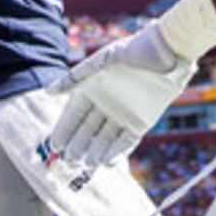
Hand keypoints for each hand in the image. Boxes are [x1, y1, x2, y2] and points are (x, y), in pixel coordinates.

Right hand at [43, 21, 200, 170]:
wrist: (168, 52)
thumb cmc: (132, 52)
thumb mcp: (100, 63)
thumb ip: (75, 78)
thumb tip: (48, 92)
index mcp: (93, 90)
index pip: (74, 115)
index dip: (64, 131)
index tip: (55, 146)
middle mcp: (106, 105)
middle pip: (87, 131)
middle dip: (77, 146)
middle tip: (69, 160)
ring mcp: (123, 116)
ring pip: (105, 139)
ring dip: (95, 152)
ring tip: (87, 163)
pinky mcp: (141, 123)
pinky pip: (126, 142)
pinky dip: (117, 152)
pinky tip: (106, 163)